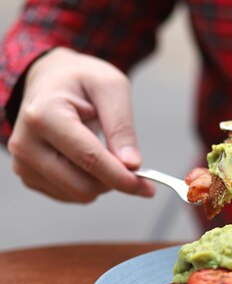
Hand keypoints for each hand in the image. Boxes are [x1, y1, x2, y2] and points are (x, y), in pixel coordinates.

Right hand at [7, 47, 153, 201]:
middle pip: (81, 185)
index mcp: (44, 114)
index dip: (121, 177)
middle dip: (114, 181)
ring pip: (76, 194)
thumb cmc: (82, 80)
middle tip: (132, 168)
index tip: (147, 187)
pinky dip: (88, 184)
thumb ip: (122, 127)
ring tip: (105, 153)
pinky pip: (68, 195)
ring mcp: (23, 162)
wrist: (51, 80)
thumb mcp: (111, 88)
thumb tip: (132, 165)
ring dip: (102, 183)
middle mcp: (26, 142)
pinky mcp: (28, 175)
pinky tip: (89, 161)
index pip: (89, 158)